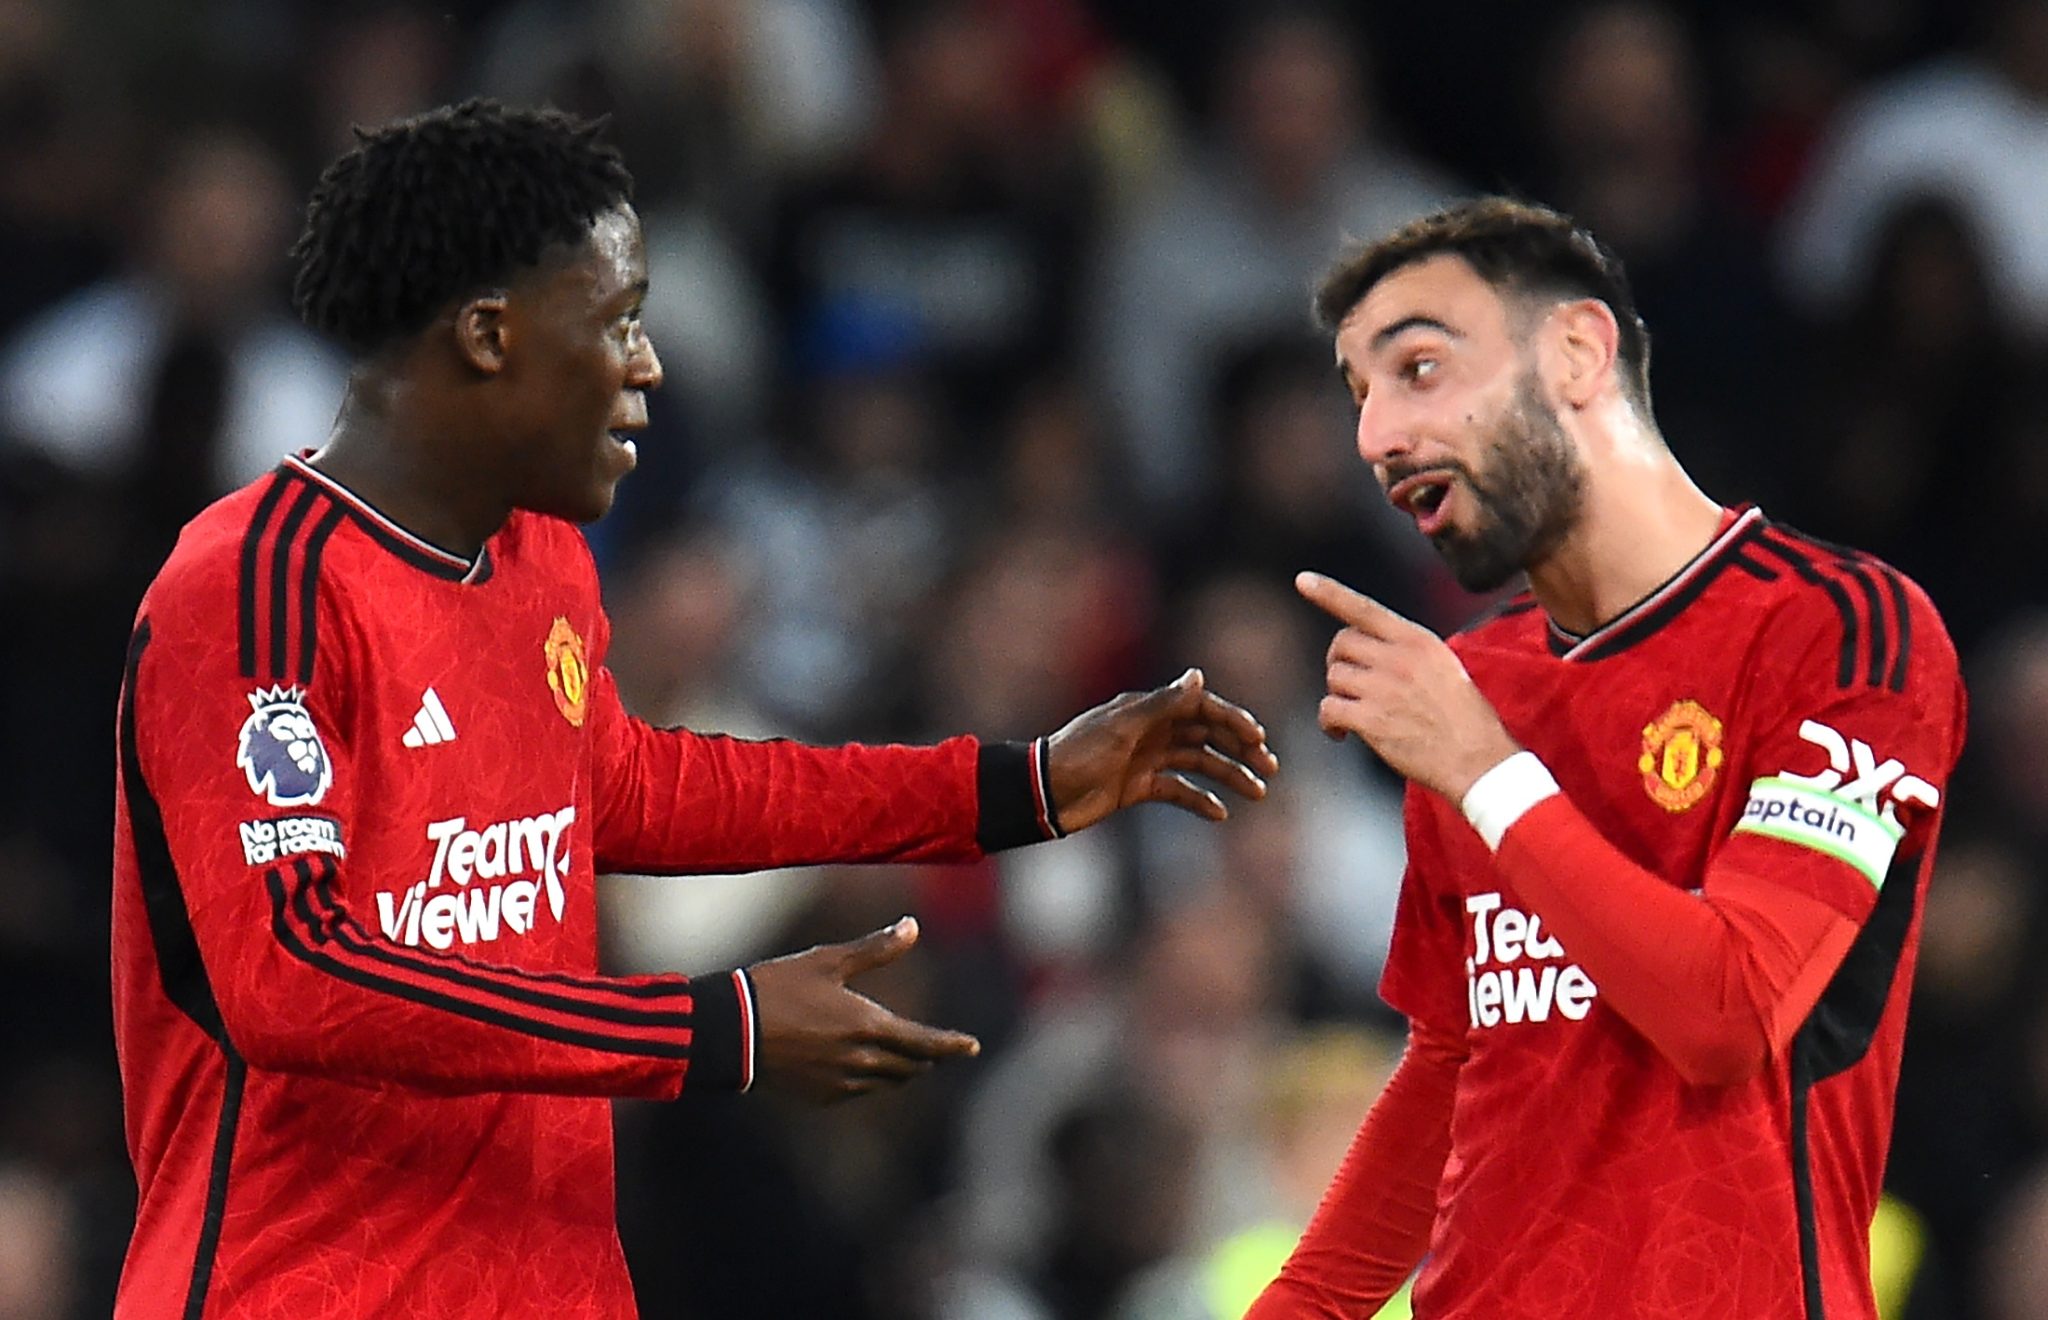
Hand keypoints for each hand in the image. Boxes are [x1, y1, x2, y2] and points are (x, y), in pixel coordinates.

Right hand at [746, 917, 978, 1104]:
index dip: (951, 1045)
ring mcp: (839, 1083)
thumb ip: (875, 949)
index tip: (972, 1047)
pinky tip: (858, 1068)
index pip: (924, 1042)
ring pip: (885, 1082)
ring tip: (902, 1058)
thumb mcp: (827, 960)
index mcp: (868, 1026)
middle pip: (909, 1066)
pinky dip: (868, 1080)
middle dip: (924, 1057)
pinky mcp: (818, 1097)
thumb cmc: (777, 988)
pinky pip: (857, 1092)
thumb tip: (912, 927)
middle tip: (934, 1048)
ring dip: (898, 1070)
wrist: (730, 1032)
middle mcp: (860, 1061)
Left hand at [1045, 669, 1277, 833]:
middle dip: (1240, 749)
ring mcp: (1146, 758)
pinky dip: (1199, 800)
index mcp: (1148, 710)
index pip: (1201, 708)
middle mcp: (1151, 730)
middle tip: (1270, 768)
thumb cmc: (1080, 754)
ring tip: (1258, 794)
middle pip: (1206, 735)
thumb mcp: (1122, 728)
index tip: (1259, 739)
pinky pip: (1177, 790)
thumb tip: (1198, 675)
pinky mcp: (1138, 786)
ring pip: (1198, 763)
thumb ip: (1162, 704)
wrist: (1044, 794)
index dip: (1233, 720)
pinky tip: (1220, 814)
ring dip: (1229, 776)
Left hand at [1296, 571, 1520, 801]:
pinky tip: (1341, 732)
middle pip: (1341, 643)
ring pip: (1334, 677)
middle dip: (1339, 662)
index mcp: (1418, 641)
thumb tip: (1373, 650)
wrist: (1478, 759)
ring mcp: (1383, 689)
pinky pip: (1329, 709)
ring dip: (1337, 694)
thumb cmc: (1465, 719)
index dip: (1329, 593)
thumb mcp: (1444, 666)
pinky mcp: (1370, 720)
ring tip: (1354, 712)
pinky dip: (1328, 723)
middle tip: (1351, 682)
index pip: (1365, 608)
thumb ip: (1408, 651)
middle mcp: (1398, 659)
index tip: (1304, 580)